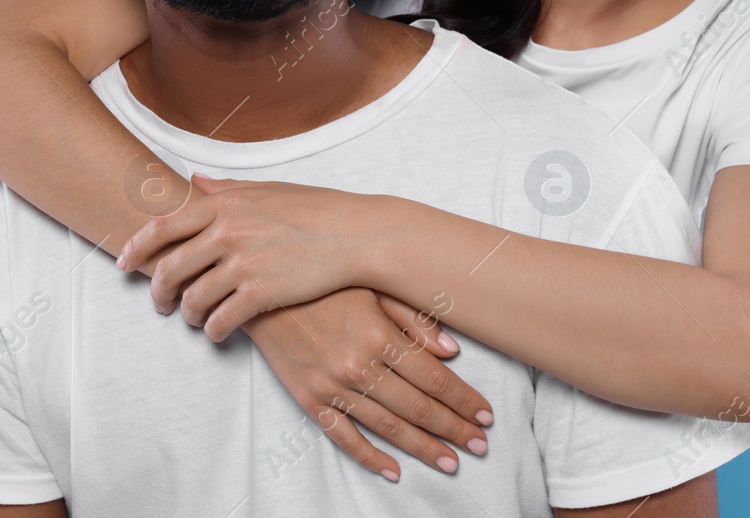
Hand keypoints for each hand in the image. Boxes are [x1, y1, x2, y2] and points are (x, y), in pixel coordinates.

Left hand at [117, 174, 389, 339]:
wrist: (354, 234)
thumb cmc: (314, 209)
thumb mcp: (266, 188)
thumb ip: (225, 187)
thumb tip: (194, 179)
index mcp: (223, 203)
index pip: (161, 228)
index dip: (135, 249)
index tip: (124, 264)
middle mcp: (226, 231)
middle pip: (168, 268)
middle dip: (157, 291)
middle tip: (160, 304)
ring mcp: (242, 263)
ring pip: (191, 299)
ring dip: (187, 315)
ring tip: (194, 319)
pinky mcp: (259, 293)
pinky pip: (220, 320)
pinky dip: (213, 331)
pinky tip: (218, 333)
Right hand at [241, 286, 492, 480]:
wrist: (262, 289)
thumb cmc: (323, 280)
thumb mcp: (372, 284)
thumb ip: (413, 318)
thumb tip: (451, 352)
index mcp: (377, 334)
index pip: (433, 378)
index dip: (464, 400)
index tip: (487, 416)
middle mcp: (357, 365)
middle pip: (417, 407)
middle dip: (453, 429)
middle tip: (480, 446)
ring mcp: (332, 386)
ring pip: (387, 427)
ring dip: (422, 448)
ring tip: (450, 462)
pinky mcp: (309, 399)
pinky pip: (344, 436)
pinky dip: (370, 456)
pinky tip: (393, 469)